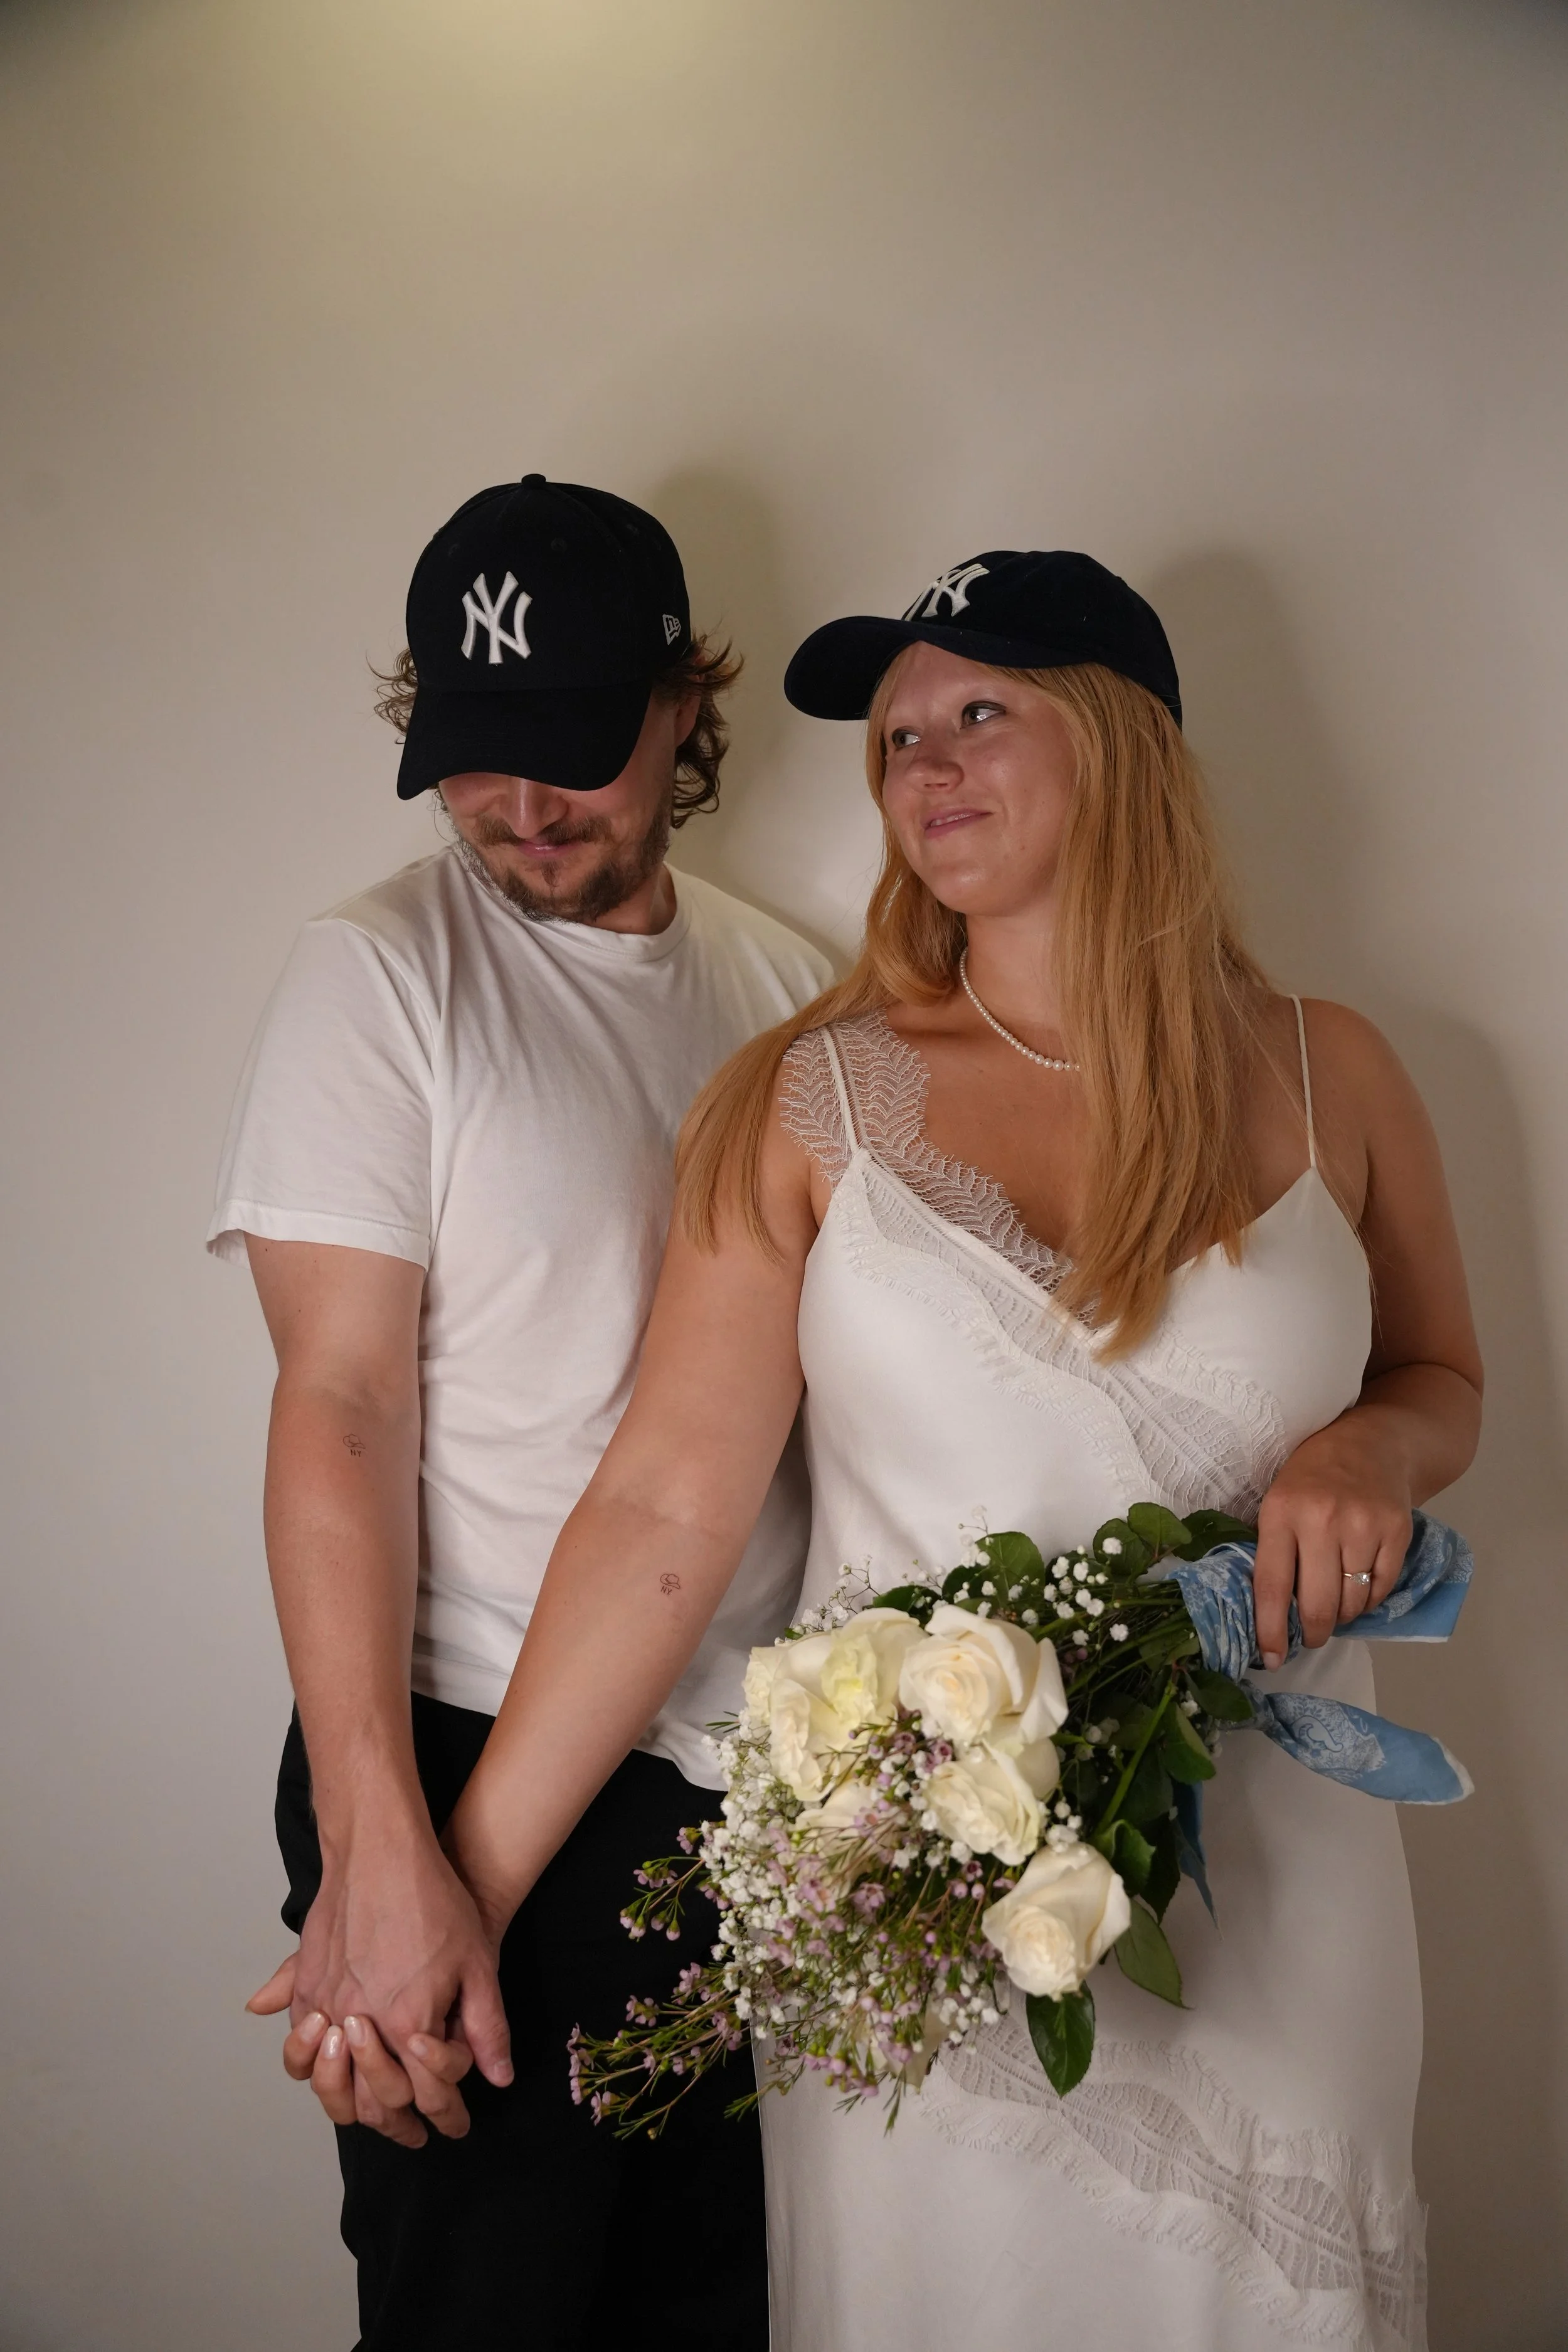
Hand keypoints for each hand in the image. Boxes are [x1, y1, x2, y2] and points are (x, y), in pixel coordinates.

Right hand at [246, 1832, 511, 2144]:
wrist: (383, 1851)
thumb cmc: (435, 1902)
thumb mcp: (477, 1963)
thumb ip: (486, 2027)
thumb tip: (497, 2079)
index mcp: (407, 2023)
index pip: (425, 2097)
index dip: (444, 2118)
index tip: (453, 2128)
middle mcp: (361, 2022)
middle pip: (371, 2103)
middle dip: (396, 2125)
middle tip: (411, 2134)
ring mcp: (326, 2004)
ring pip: (328, 2083)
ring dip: (348, 2104)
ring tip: (370, 2110)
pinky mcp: (306, 1984)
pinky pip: (300, 2045)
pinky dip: (311, 2065)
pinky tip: (329, 2065)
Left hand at [1253, 1412, 1412, 1667]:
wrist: (1372, 1442)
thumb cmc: (1313, 1476)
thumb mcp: (1278, 1501)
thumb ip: (1274, 1550)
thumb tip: (1271, 1615)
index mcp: (1281, 1512)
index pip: (1273, 1586)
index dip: (1271, 1629)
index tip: (1272, 1657)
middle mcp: (1322, 1520)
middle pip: (1318, 1605)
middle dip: (1313, 1633)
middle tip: (1310, 1636)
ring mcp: (1364, 1526)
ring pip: (1352, 1603)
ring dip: (1342, 1615)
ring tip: (1335, 1602)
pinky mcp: (1397, 1531)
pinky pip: (1381, 1589)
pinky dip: (1369, 1600)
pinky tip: (1359, 1586)